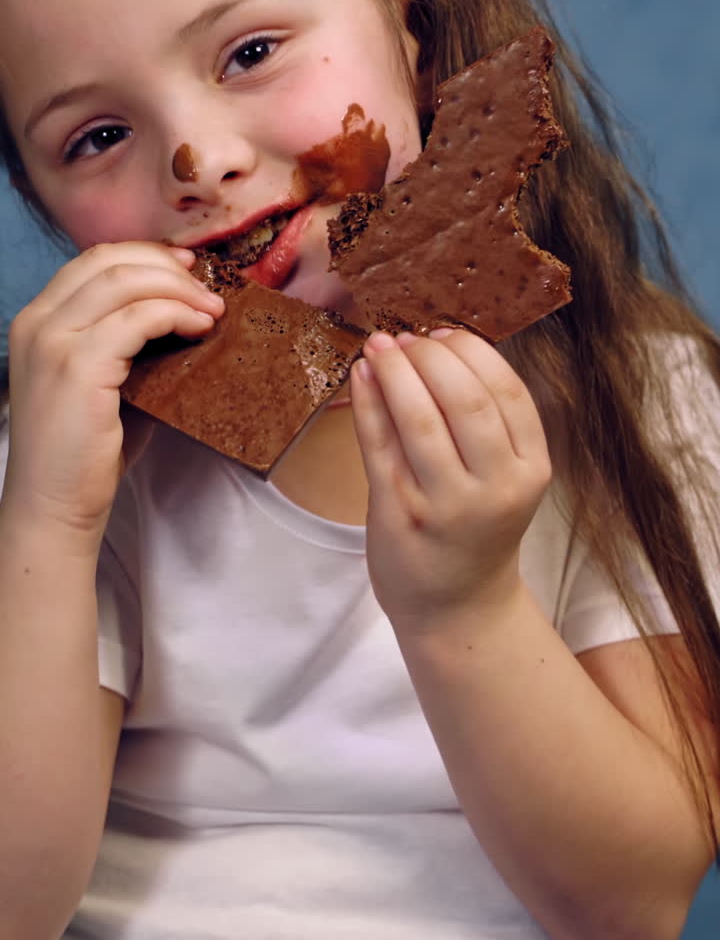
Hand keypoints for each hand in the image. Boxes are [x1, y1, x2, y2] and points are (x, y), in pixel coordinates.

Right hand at [3, 242, 223, 542]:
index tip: (187, 267)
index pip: (93, 261)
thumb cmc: (85, 452)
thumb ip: (125, 339)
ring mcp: (53, 342)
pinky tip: (200, 328)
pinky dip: (176, 314)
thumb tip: (184, 308)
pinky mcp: (77, 368)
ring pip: (126, 282)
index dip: (145, 255)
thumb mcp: (101, 379)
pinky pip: (138, 319)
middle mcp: (37, 322)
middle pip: (109, 261)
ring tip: (213, 309)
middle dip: (167, 266)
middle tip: (208, 288)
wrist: (54, 507)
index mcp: (38, 320)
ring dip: (179, 289)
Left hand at [350, 328, 550, 631]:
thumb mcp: (500, 476)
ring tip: (380, 346)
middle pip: (466, 401)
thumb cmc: (477, 527)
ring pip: (420, 420)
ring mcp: (445, 505)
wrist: (456, 606)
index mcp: (530, 470)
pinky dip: (367, 403)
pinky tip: (360, 375)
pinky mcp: (398, 514)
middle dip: (432, 357)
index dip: (473, 353)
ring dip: (396, 372)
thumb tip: (435, 344)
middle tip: (408, 339)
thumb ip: (480, 420)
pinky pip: (378, 445)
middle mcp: (495, 489)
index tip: (444, 334)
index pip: (507, 393)